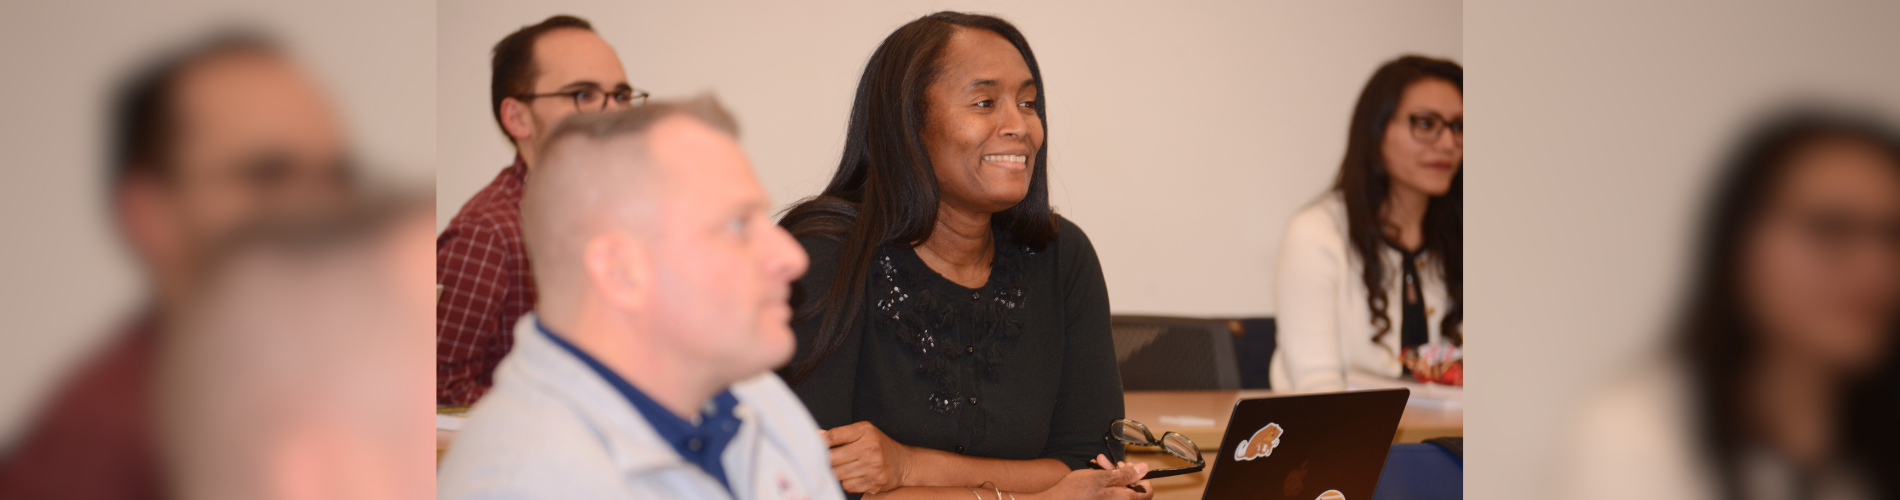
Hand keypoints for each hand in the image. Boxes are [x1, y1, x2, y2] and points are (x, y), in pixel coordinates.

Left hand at [824, 421, 913, 493]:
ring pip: (838, 474)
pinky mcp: (874, 483)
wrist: (903, 463)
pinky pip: (847, 485)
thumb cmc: (880, 446)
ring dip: (836, 472)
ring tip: (843, 467)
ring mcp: (872, 467)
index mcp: (866, 432)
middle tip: (827, 460)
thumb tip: (818, 436)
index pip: (834, 436)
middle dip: (826, 460)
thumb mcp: (864, 432)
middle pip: (832, 458)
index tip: (815, 445)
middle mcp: (870, 448)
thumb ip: (841, 434)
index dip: (821, 442)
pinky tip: (853, 476)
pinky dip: (846, 482)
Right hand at [1029, 455, 1152, 499]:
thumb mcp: (1104, 477)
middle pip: (1132, 490)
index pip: (1147, 492)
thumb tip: (1145, 469)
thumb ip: (1126, 475)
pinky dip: (1105, 484)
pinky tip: (1095, 473)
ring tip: (1099, 464)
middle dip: (1122, 473)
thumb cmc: (1077, 491)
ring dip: (1112, 476)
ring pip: (1119, 491)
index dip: (1141, 478)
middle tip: (1112, 464)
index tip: (1131, 469)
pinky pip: (1109, 495)